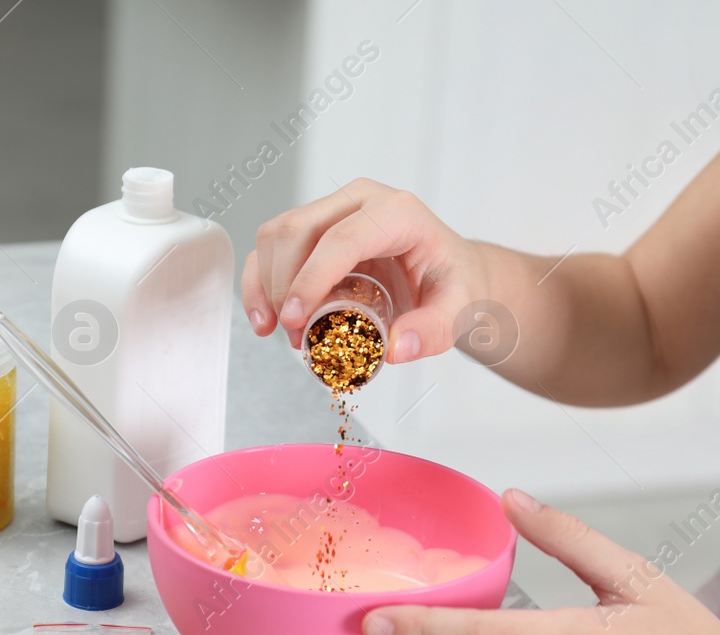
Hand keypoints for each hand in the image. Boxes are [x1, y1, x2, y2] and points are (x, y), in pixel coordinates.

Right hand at [241, 178, 489, 360]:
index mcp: (396, 212)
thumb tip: (395, 348)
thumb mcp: (460, 309)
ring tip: (281, 331)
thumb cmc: (453, 284)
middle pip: (298, 230)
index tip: (295, 320)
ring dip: (266, 285)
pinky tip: (263, 318)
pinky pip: (272, 246)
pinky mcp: (313, 227)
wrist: (450, 273)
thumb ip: (434, 329)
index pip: (341, 238)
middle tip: (294, 335)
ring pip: (277, 234)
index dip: (311, 278)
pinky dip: (259, 282)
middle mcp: (359, 201)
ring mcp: (332, 209)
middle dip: (283, 286)